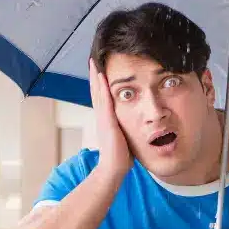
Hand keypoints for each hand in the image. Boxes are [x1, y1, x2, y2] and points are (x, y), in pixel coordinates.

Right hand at [89, 58, 131, 177]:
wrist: (114, 168)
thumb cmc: (121, 156)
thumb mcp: (124, 137)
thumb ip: (126, 128)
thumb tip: (136, 126)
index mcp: (106, 120)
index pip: (102, 97)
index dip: (99, 84)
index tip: (98, 70)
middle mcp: (102, 117)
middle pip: (96, 91)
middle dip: (95, 76)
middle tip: (93, 60)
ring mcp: (103, 118)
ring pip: (98, 93)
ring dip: (96, 77)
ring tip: (94, 62)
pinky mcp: (107, 121)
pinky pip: (104, 101)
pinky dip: (101, 88)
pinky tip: (101, 76)